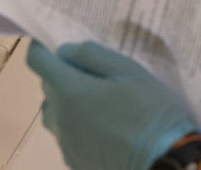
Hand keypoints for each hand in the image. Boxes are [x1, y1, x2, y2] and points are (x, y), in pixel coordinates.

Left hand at [26, 40, 195, 169]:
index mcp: (69, 91)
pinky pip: (67, 134)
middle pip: (48, 87)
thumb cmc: (150, 110)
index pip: (37, 62)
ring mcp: (65, 143)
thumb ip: (92, 55)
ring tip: (100, 102)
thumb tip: (65, 51)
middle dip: (63, 75)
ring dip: (68, 101)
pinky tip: (105, 126)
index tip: (54, 43)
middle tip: (96, 74)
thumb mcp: (129, 71)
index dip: (42, 47)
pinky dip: (78, 124)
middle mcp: (59, 118)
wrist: (162, 160)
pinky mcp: (74, 160)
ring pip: (55, 113)